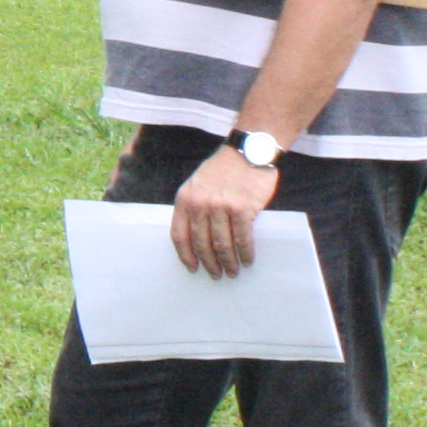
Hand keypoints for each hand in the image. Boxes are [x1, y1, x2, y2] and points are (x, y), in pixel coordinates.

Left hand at [171, 145, 281, 277]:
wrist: (247, 152)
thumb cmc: (222, 170)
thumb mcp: (198, 185)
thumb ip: (194, 207)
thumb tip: (196, 238)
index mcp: (185, 199)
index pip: (179, 235)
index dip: (185, 255)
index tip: (192, 268)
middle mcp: (200, 204)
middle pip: (201, 244)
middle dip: (209, 263)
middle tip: (216, 275)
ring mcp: (221, 206)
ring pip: (222, 244)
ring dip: (228, 262)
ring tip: (232, 271)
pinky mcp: (242, 208)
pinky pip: (242, 238)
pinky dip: (244, 253)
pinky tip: (247, 260)